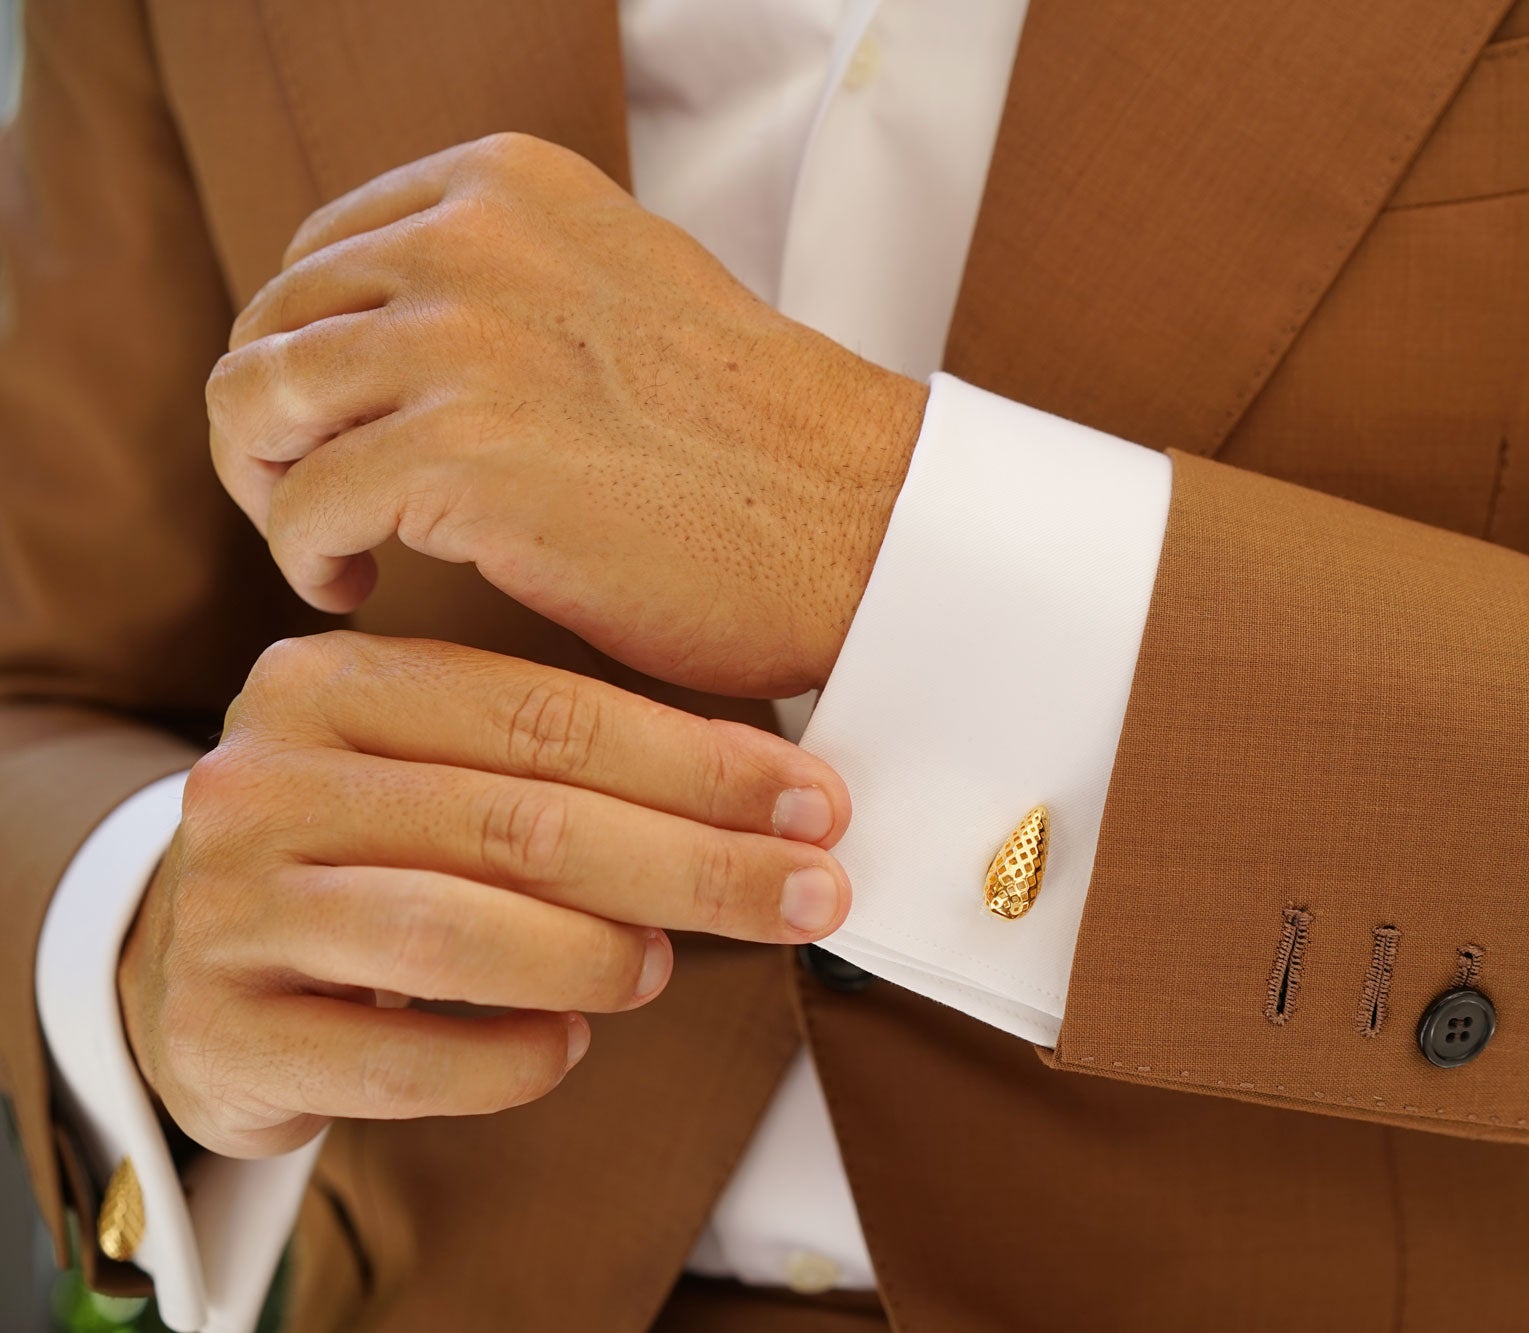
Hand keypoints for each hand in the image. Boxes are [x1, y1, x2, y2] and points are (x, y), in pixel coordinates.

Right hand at [119, 632, 853, 1157]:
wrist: (194, 971)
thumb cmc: (371, 856)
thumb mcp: (442, 773)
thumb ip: (570, 769)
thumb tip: (782, 804)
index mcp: (330, 683)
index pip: (549, 715)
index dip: (701, 766)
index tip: (816, 806)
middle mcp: (262, 779)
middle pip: (524, 822)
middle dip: (697, 866)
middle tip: (809, 895)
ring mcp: (229, 906)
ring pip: (460, 932)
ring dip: (597, 956)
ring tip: (657, 970)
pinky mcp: (219, 1030)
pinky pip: (402, 1060)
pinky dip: (511, 1058)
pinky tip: (563, 1045)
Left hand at [209, 132, 929, 697]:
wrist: (859, 521)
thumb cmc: (759, 442)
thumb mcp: (625, 290)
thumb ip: (513, 284)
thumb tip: (401, 337)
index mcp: (510, 188)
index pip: (321, 252)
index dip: (307, 351)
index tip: (344, 428)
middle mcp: (472, 241)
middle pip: (272, 322)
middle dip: (274, 426)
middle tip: (320, 499)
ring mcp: (462, 343)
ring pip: (255, 402)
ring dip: (269, 488)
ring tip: (330, 545)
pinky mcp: (459, 456)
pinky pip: (301, 507)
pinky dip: (306, 557)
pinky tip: (358, 588)